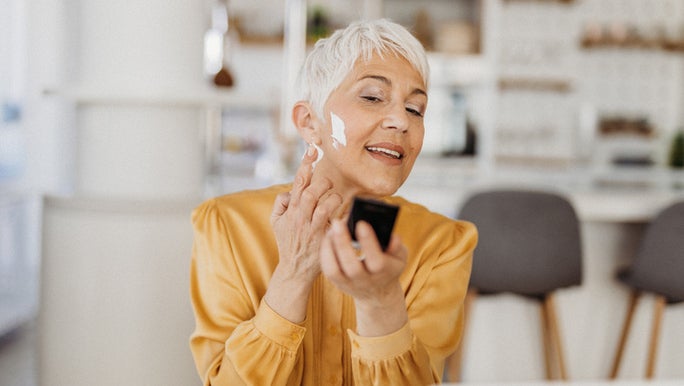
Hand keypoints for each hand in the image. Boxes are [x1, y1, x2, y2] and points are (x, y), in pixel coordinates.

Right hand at [265, 145, 341, 321]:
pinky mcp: (324, 240)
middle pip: (311, 192)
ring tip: (336, 196)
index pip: (298, 182)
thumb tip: (290, 189)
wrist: (294, 270)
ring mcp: (312, 229)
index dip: (305, 164)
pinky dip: (342, 215)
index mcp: (291, 210)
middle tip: (329, 180)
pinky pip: (336, 224)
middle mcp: (301, 218)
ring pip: (323, 207)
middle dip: (322, 182)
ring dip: (332, 198)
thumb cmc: (288, 241)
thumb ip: (280, 202)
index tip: (313, 150)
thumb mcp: (276, 222)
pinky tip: (348, 211)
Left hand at [320, 219, 408, 335]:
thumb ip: (397, 247)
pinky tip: (328, 237)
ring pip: (334, 270)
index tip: (361, 223)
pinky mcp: (338, 283)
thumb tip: (393, 237)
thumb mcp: (399, 257)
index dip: (369, 242)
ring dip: (330, 248)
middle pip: (352, 267)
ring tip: (331, 229)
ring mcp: (350, 284)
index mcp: (384, 273)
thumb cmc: (389, 266)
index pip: (377, 261)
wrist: (378, 292)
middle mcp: (366, 281)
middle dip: (343, 243)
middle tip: (338, 222)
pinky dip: (325, 252)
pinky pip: (327, 269)